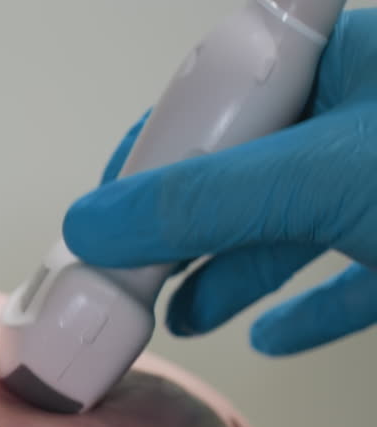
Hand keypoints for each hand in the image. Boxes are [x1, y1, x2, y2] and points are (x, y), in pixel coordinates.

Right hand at [63, 8, 376, 355]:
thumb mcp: (319, 176)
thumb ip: (205, 202)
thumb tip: (100, 223)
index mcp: (344, 68)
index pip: (220, 101)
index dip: (156, 154)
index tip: (107, 208)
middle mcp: (361, 125)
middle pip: (244, 177)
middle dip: (183, 232)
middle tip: (128, 270)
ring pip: (290, 232)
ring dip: (228, 279)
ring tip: (179, 313)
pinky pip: (348, 281)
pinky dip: (302, 311)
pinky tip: (272, 335)